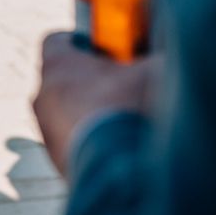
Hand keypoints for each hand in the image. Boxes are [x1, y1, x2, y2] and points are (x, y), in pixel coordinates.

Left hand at [32, 31, 160, 177]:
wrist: (121, 173)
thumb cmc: (131, 110)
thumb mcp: (154, 70)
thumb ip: (156, 53)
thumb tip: (171, 49)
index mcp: (58, 64)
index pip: (57, 40)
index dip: (82, 42)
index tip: (105, 47)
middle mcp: (44, 95)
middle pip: (64, 77)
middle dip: (92, 79)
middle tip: (123, 84)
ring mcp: (48, 131)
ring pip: (67, 111)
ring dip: (92, 111)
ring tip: (126, 118)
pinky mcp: (59, 160)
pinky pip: (73, 140)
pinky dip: (92, 140)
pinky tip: (122, 146)